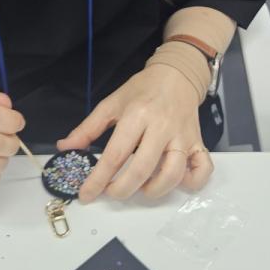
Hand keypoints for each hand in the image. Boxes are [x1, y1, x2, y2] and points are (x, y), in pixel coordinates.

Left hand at [56, 65, 212, 201]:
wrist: (177, 75)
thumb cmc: (143, 90)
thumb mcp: (112, 103)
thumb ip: (88, 127)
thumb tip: (66, 147)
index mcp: (137, 115)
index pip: (115, 154)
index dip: (98, 179)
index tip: (86, 194)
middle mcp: (162, 127)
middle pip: (143, 168)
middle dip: (122, 189)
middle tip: (112, 192)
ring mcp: (183, 136)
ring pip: (173, 173)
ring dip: (154, 190)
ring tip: (140, 189)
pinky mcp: (198, 142)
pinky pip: (203, 168)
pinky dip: (192, 182)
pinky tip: (176, 182)